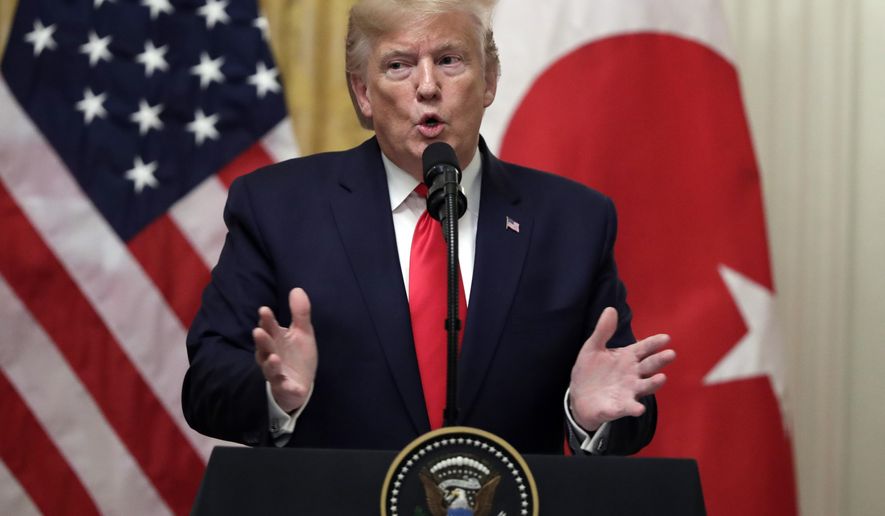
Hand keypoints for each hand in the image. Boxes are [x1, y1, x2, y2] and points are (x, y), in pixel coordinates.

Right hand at [253, 288, 317, 412]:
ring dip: (271, 363)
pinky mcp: (284, 388)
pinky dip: (286, 387)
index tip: (264, 310)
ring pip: (270, 368)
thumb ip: (299, 313)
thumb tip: (297, 289)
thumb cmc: (297, 356)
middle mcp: (272, 355)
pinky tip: (290, 385)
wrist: (300, 384)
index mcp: (276, 340)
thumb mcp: (302, 333)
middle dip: (262, 341)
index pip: (269, 328)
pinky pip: (284, 387)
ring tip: (274, 357)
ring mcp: (276, 373)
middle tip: (258, 332)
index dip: (266, 320)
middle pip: (265, 347)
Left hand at [569, 307, 675, 430]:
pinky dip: (634, 408)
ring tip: (662, 378)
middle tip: (670, 354)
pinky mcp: (619, 407)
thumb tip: (610, 309)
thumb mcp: (593, 348)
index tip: (665, 338)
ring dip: (653, 383)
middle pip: (649, 366)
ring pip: (644, 387)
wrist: (579, 397)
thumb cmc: (590, 371)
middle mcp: (632, 374)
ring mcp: (628, 391)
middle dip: (659, 360)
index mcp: (627, 357)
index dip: (654, 343)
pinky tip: (638, 408)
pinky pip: (628, 407)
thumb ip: (603, 331)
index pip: (643, 348)